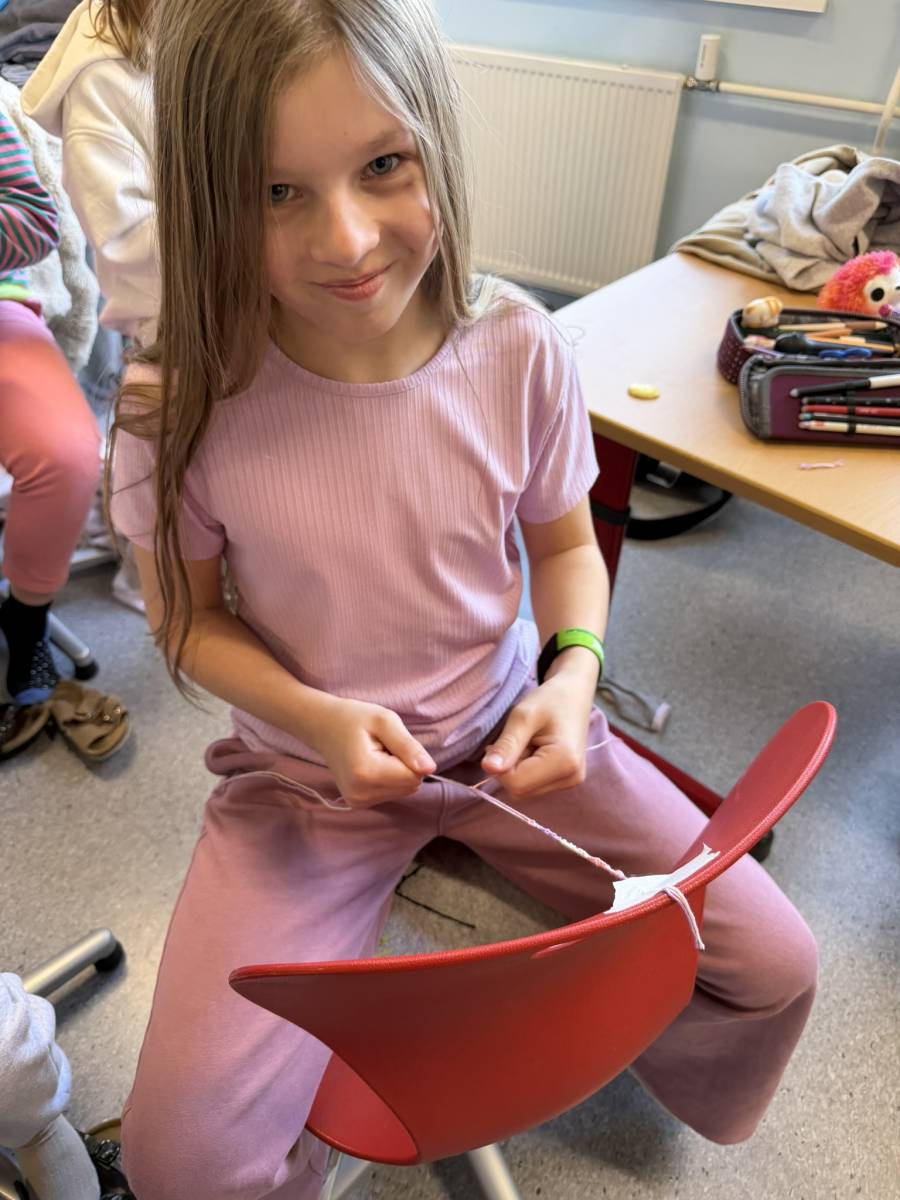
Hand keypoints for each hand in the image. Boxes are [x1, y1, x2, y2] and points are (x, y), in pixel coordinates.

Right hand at [311, 698, 435, 808]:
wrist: (323, 726)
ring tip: (376, 754)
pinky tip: (371, 764)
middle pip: (410, 786)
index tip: (391, 742)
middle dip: (404, 765)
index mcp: (367, 773)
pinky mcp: (357, 803)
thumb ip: (408, 746)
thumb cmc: (354, 718)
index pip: (414, 776)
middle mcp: (360, 794)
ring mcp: (357, 802)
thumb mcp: (385, 720)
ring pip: (403, 791)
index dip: (410, 756)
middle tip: (383, 747)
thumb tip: (430, 768)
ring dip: (396, 772)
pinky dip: (388, 778)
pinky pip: (391, 793)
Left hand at [480, 655, 596, 799]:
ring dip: (517, 769)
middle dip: (510, 768)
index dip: (501, 766)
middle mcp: (571, 778)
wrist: (575, 692)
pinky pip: (534, 785)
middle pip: (520, 790)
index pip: (516, 784)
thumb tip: (487, 769)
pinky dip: (526, 770)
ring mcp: (570, 782)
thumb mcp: (523, 716)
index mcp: (564, 762)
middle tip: (519, 739)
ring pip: (525, 790)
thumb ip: (506, 745)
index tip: (505, 741)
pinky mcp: (566, 781)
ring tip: (529, 742)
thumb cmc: (550, 699)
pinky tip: (535, 750)